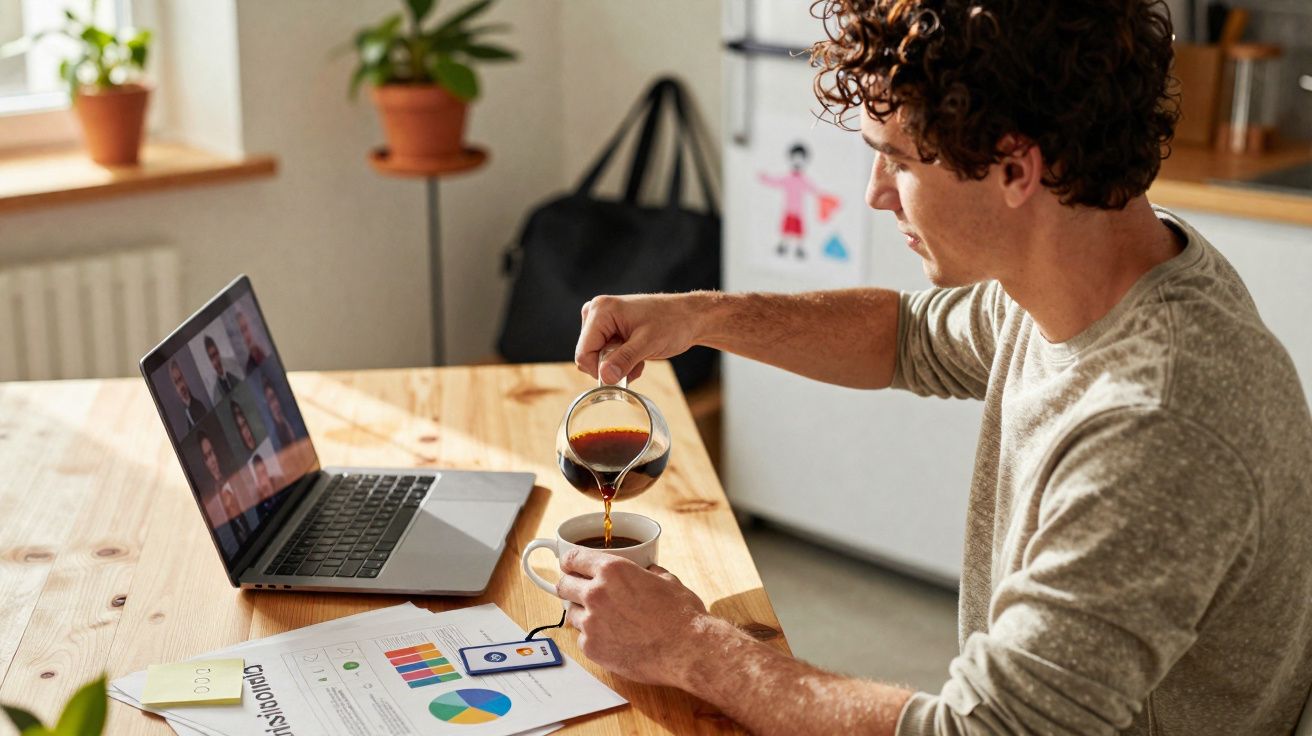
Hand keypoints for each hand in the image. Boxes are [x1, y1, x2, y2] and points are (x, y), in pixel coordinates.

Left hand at [556, 548, 708, 686]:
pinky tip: (611, 639)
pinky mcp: (592, 648)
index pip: (573, 558)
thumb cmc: (681, 615)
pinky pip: (582, 638)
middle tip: (580, 592)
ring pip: (571, 613)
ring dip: (582, 613)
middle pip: (564, 585)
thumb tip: (647, 571)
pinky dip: (593, 638)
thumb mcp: (666, 580)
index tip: (569, 565)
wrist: (686, 650)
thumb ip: (647, 573)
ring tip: (603, 620)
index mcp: (612, 570)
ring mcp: (591, 623)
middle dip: (570, 586)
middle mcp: (596, 593)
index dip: (570, 561)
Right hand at [575, 293, 706, 384]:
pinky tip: (638, 356)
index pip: (583, 353)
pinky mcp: (609, 329)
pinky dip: (621, 361)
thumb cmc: (673, 323)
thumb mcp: (648, 343)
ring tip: (640, 357)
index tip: (622, 375)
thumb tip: (604, 377)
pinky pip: (604, 355)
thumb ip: (624, 359)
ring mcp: (602, 321)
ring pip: (597, 358)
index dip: (599, 370)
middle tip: (636, 363)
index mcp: (601, 311)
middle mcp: (596, 312)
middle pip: (588, 356)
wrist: (690, 317)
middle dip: (611, 366)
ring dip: (618, 365)